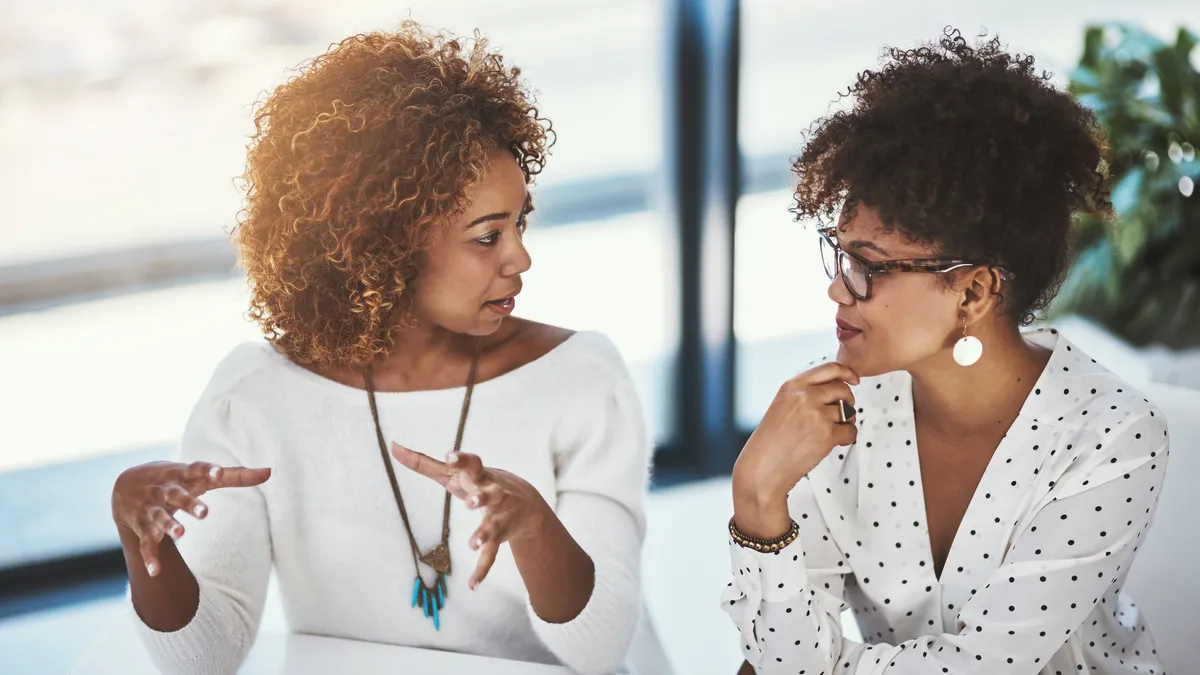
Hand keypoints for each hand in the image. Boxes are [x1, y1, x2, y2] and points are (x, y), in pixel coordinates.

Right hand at [111, 461, 270, 576]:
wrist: (126, 485)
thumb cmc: (178, 478)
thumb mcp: (202, 475)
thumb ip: (236, 475)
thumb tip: (270, 471)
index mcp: (183, 475)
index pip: (197, 469)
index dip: (208, 471)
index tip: (219, 473)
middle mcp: (166, 491)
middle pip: (178, 496)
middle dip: (189, 504)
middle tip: (205, 513)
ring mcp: (152, 509)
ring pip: (160, 518)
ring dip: (169, 526)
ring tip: (181, 534)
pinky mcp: (143, 527)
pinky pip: (145, 544)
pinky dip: (149, 558)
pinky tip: (155, 572)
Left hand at [390, 443, 548, 589]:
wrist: (527, 504)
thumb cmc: (480, 483)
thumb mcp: (455, 474)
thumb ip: (424, 463)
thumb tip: (393, 446)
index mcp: (479, 475)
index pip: (472, 464)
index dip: (462, 461)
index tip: (450, 456)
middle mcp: (492, 494)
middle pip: (489, 493)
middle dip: (481, 498)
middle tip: (471, 502)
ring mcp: (497, 516)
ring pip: (492, 525)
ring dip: (483, 534)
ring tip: (472, 544)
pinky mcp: (500, 537)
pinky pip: (491, 555)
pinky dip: (483, 569)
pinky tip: (473, 585)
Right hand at [732, 362, 858, 535]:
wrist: (762, 468)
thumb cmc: (771, 442)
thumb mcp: (782, 406)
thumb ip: (805, 394)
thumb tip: (838, 389)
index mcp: (793, 386)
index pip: (830, 368)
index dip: (847, 373)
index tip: (854, 380)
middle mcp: (805, 396)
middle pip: (843, 389)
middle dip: (848, 401)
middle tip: (843, 414)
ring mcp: (817, 414)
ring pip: (849, 411)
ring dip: (846, 422)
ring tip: (831, 433)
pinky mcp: (827, 434)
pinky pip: (851, 431)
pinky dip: (847, 438)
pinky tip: (833, 444)